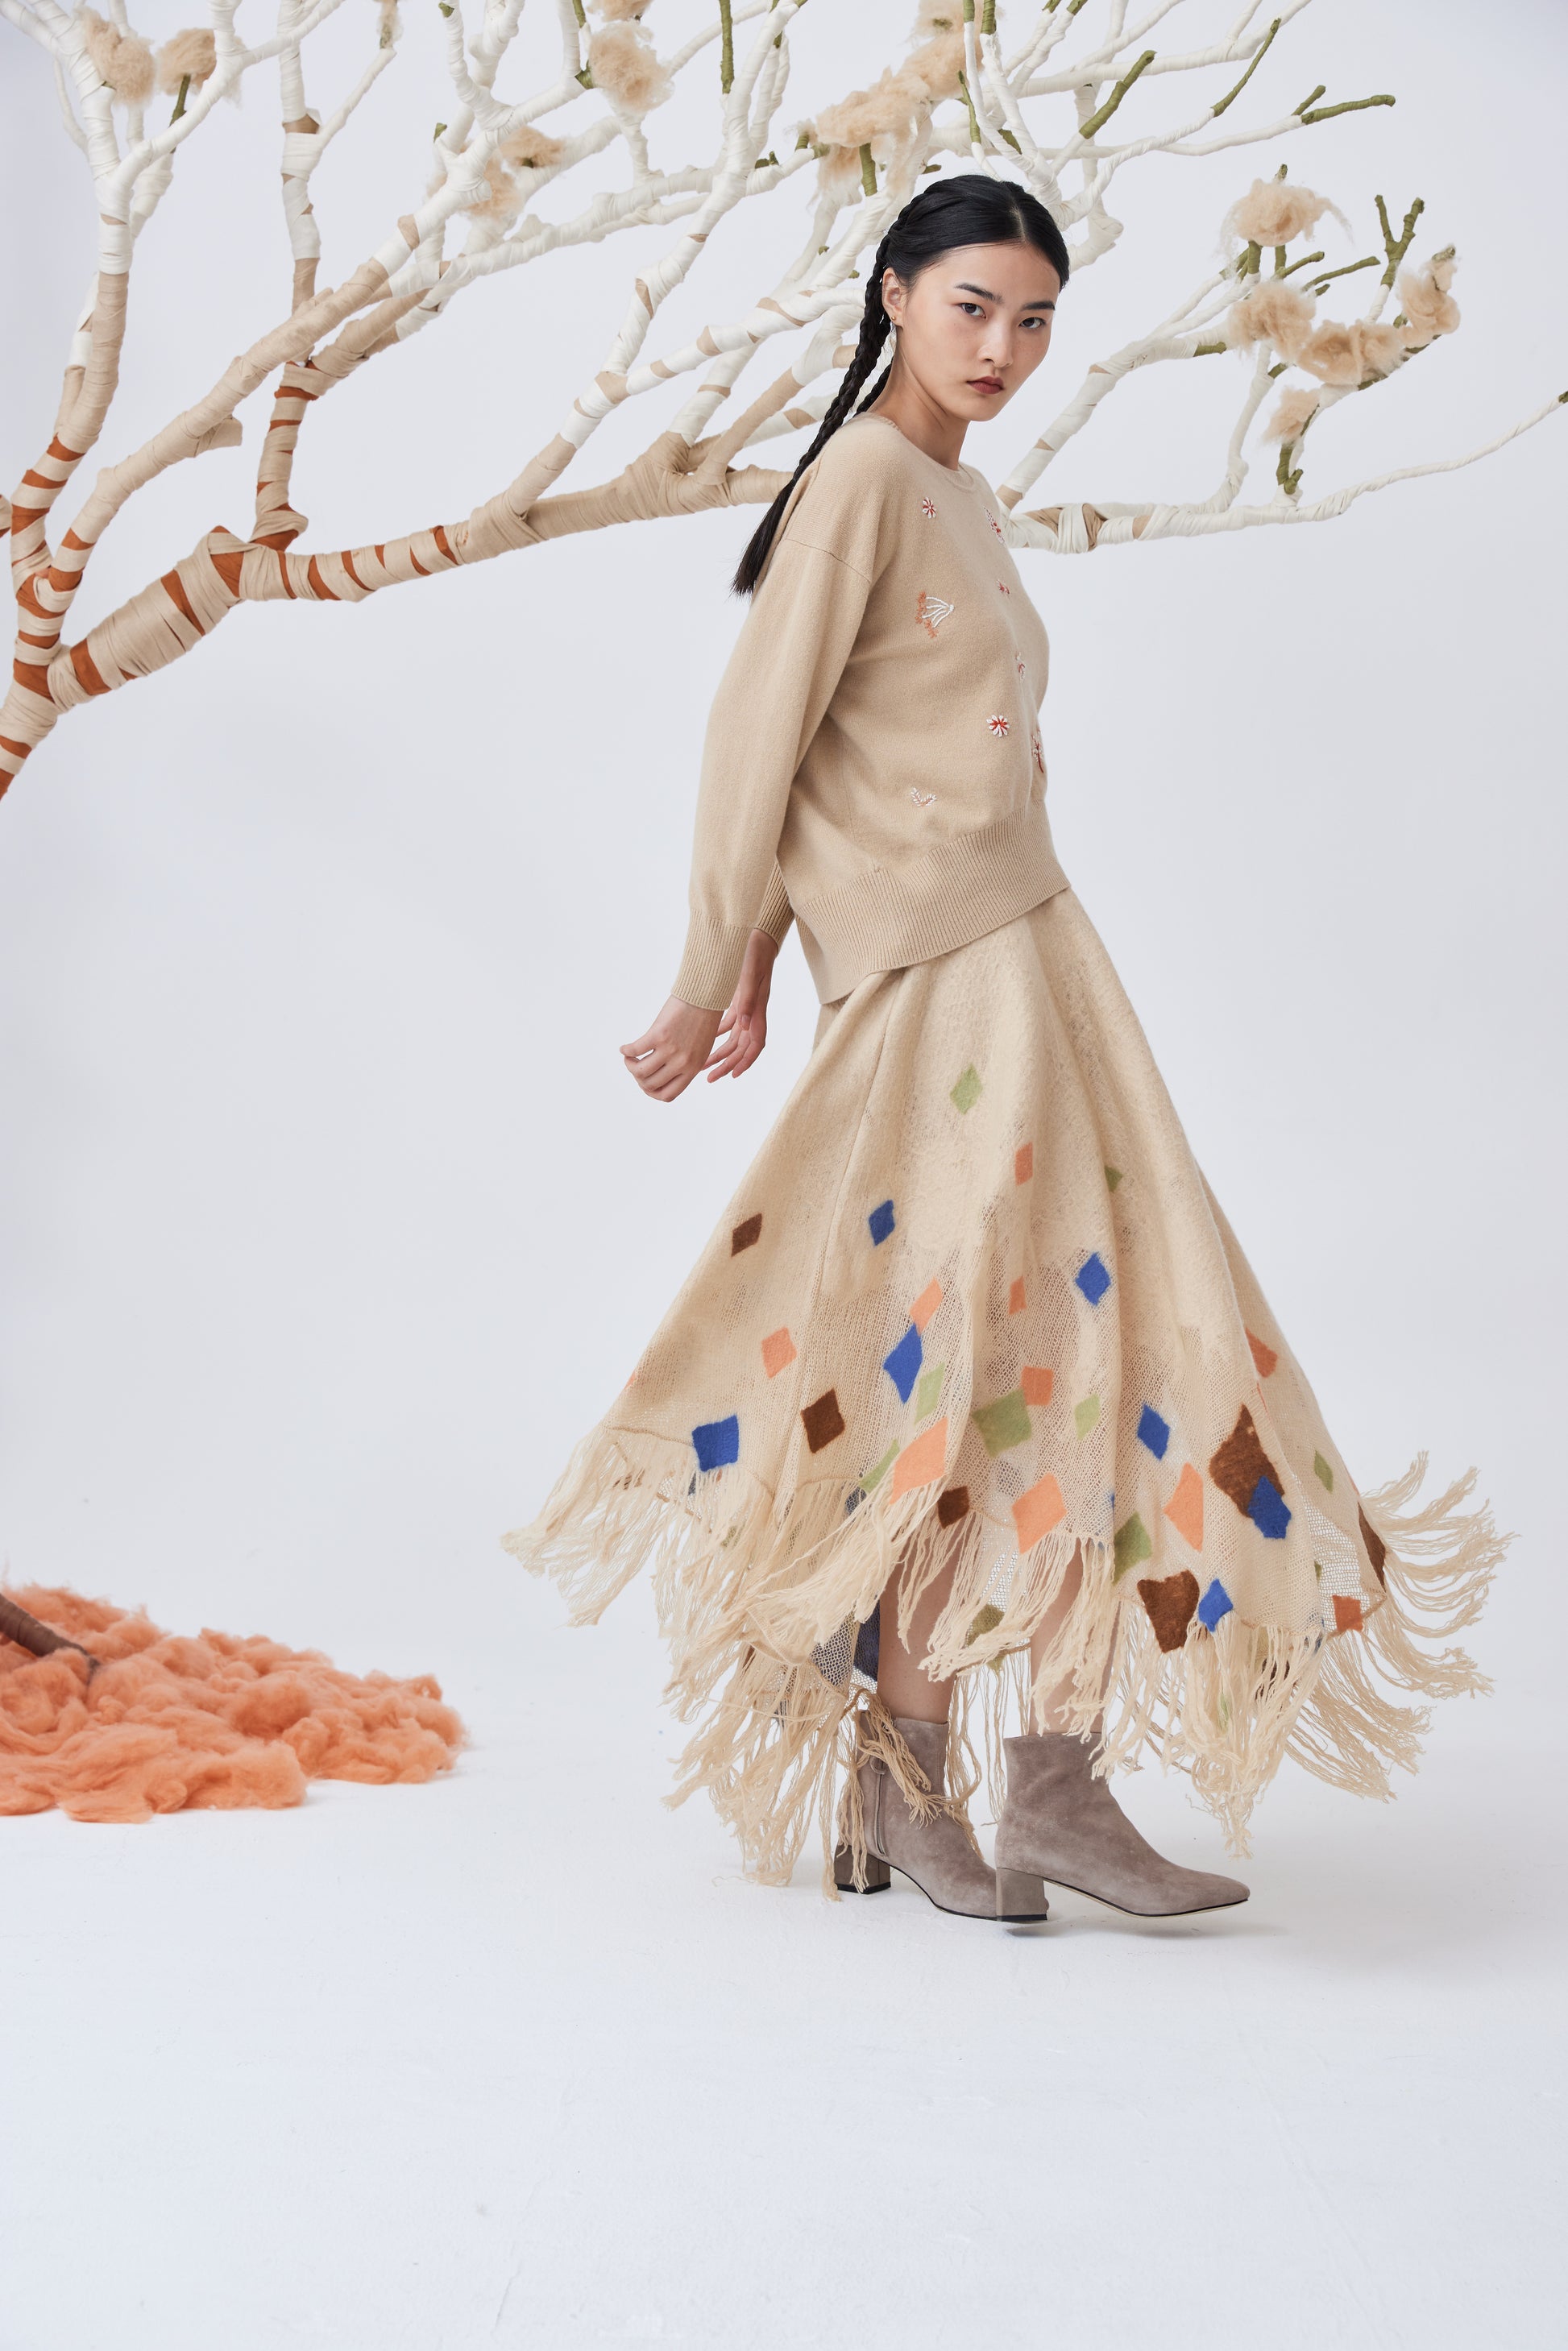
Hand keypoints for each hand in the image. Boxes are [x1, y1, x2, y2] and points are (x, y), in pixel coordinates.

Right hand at [620, 996, 723, 1101]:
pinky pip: (634, 1050)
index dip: (651, 1092)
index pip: (667, 1095)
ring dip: (629, 1065)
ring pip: (640, 1071)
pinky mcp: (659, 1035)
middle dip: (637, 1078)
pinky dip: (625, 1050)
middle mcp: (682, 1063)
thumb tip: (662, 1074)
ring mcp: (670, 1050)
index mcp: (692, 1069)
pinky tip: (624, 1048)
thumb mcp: (699, 1049)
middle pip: (650, 1084)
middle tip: (634, 1065)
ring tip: (628, 1057)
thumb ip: (684, 1064)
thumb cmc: (701, 1020)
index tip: (645, 1082)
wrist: (704, 996)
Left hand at [704, 929, 776, 1081]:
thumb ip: (748, 999)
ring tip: (703, 1064)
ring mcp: (747, 1007)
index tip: (733, 1074)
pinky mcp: (739, 999)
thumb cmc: (753, 953)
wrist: (755, 935)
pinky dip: (717, 1034)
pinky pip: (729, 1023)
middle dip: (726, 1063)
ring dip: (720, 1052)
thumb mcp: (750, 975)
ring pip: (734, 1038)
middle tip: (709, 1077)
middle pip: (742, 1047)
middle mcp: (754, 1012)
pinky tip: (703, 1039)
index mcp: (758, 1010)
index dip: (746, 1061)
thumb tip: (744, 1023)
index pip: (756, 1044)